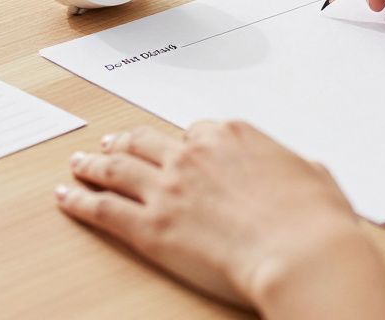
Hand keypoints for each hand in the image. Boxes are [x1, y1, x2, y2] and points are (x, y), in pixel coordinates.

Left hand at [55, 122, 384, 316]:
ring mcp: (168, 188)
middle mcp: (193, 155)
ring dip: (93, 164)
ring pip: (117, 168)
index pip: (194, 132)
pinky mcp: (151, 227)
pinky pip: (104, 208)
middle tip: (110, 145)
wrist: (301, 252)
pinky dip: (80, 200)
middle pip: (146, 142)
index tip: (174, 148)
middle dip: (125, 143)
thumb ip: (299, 168)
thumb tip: (303, 170)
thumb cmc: (315, 220)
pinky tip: (68, 196)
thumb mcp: (316, 177)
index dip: (181, 142)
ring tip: (80, 163)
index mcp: (232, 136)